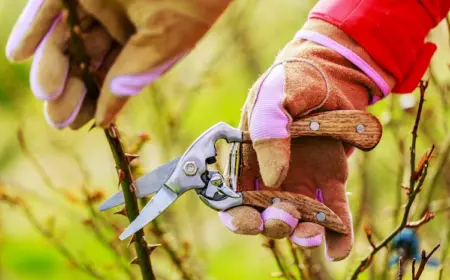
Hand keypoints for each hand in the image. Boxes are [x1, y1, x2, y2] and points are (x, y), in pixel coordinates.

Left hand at [6, 0, 229, 128]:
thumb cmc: (191, 3)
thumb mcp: (163, 45)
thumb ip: (131, 77)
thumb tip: (105, 118)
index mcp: (140, 41)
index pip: (111, 75)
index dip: (94, 100)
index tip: (78, 124)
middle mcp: (115, 22)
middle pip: (85, 60)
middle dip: (71, 89)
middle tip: (57, 117)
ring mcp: (96, 1)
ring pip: (65, 38)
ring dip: (52, 66)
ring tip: (47, 93)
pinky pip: (49, 7)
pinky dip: (33, 29)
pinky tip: (20, 54)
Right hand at [219, 19, 392, 260]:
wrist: (332, 72)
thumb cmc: (294, 80)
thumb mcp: (274, 95)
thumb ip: (267, 130)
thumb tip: (274, 177)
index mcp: (248, 159)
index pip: (233, 197)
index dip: (237, 215)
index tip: (248, 220)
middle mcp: (271, 176)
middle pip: (264, 214)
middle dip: (271, 225)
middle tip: (285, 218)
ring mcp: (301, 181)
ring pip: (298, 219)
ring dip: (302, 234)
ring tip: (313, 234)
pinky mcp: (330, 181)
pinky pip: (332, 213)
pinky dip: (336, 235)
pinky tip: (337, 249)